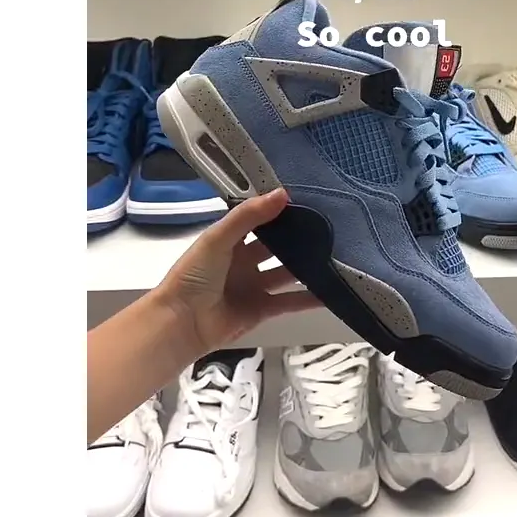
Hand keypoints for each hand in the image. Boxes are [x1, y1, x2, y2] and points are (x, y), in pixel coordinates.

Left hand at [158, 188, 321, 354]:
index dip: (279, 211)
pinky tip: (330, 292)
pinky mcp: (261, 309)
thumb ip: (249, 215)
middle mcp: (243, 260)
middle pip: (276, 246)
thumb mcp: (218, 238)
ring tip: (335, 256)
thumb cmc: (193, 276)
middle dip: (298, 239)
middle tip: (328, 227)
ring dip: (306, 267)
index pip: (258, 220)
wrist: (181, 323)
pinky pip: (290, 301)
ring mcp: (253, 286)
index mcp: (229, 240)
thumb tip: (282, 193)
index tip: (307, 200)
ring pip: (287, 273)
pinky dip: (309, 298)